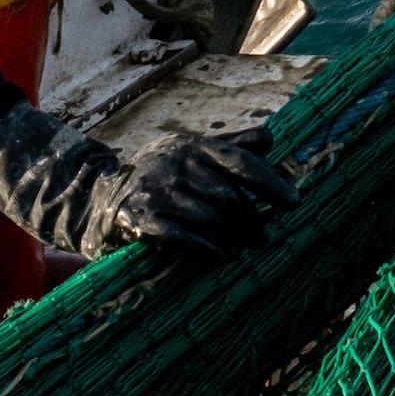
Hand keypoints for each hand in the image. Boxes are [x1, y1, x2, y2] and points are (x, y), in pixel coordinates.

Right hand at [108, 129, 295, 258]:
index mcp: (194, 146)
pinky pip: (178, 236)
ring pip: (207, 217)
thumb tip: (271, 137)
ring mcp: (157, 191)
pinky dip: (203, 249)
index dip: (270, 182)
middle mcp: (177, 164)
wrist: (100, 194)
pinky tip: (220, 258)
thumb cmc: (159, 174)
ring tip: (244, 250)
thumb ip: (230, 145)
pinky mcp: (139, 218)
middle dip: (251, 220)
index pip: (241, 162)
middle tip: (264, 238)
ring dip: (231, 237)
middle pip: (228, 195)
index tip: (294, 203)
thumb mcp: (191, 151)